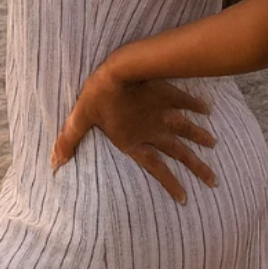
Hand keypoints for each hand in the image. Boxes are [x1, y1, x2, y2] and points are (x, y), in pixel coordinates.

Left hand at [50, 65, 217, 203]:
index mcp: (135, 140)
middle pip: (179, 153)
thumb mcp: (81, 118)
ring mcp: (162, 111)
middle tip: (214, 181)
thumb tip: (53, 164)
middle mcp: (153, 130)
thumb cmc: (98, 94)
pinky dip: (196, 105)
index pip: (156, 168)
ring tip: (214, 145)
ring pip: (186, 128)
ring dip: (200, 137)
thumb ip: (69, 141)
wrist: (117, 69)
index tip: (185, 198)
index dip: (170, 183)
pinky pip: (184, 100)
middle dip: (196, 167)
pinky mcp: (166, 92)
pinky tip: (207, 109)